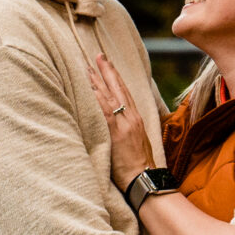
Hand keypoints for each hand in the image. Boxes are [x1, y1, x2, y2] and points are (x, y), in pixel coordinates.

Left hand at [87, 52, 158, 186]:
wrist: (145, 179)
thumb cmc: (140, 167)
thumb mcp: (138, 144)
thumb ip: (128, 131)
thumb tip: (118, 127)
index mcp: (137, 119)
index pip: (126, 93)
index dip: (117, 78)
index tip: (109, 65)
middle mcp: (132, 117)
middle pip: (119, 88)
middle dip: (109, 70)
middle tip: (99, 55)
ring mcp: (125, 124)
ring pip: (111, 96)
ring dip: (99, 80)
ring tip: (89, 66)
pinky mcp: (117, 132)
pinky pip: (105, 110)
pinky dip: (98, 97)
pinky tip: (90, 87)